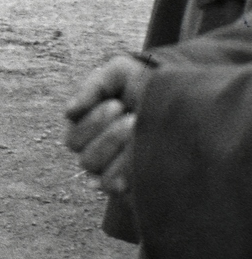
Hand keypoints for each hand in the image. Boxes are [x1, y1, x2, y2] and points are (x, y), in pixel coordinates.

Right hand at [63, 54, 150, 194]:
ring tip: (141, 132)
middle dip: (107, 135)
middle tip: (132, 119)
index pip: (75, 137)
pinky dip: (123, 173)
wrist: (189, 99)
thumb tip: (69, 112)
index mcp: (89, 130)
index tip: (117, 104)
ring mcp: (114, 172)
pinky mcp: (132, 186)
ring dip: (118, 150)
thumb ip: (93, 87)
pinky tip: (141, 159)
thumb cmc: (150, 85)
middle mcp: (97, 154)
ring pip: (96, 172)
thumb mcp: (121, 72)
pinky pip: (114, 186)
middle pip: (84, 157)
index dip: (92, 121)